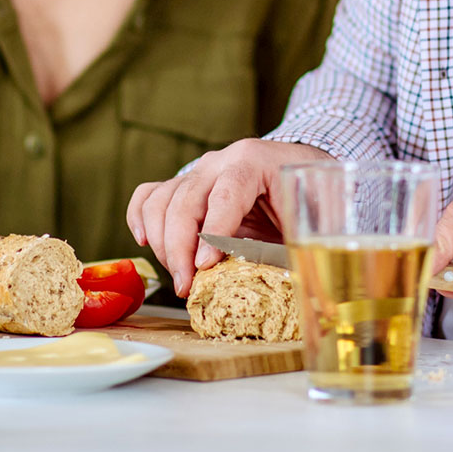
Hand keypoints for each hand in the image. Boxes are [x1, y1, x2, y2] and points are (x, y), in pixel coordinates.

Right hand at [126, 139, 332, 296]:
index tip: (205, 268)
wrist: (302, 169)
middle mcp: (219, 161)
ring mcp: (198, 172)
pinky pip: (150, 195)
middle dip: (180, 248)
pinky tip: (144, 242)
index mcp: (253, 162)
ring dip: (160, 242)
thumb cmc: (309, 197)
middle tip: (186, 286)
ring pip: (161, 200)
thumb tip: (295, 290)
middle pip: (185, 199)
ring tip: (179, 276)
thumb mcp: (312, 218)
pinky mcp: (185, 185)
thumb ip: (297, 244)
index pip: (225, 194)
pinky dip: (140, 217)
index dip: (213, 233)